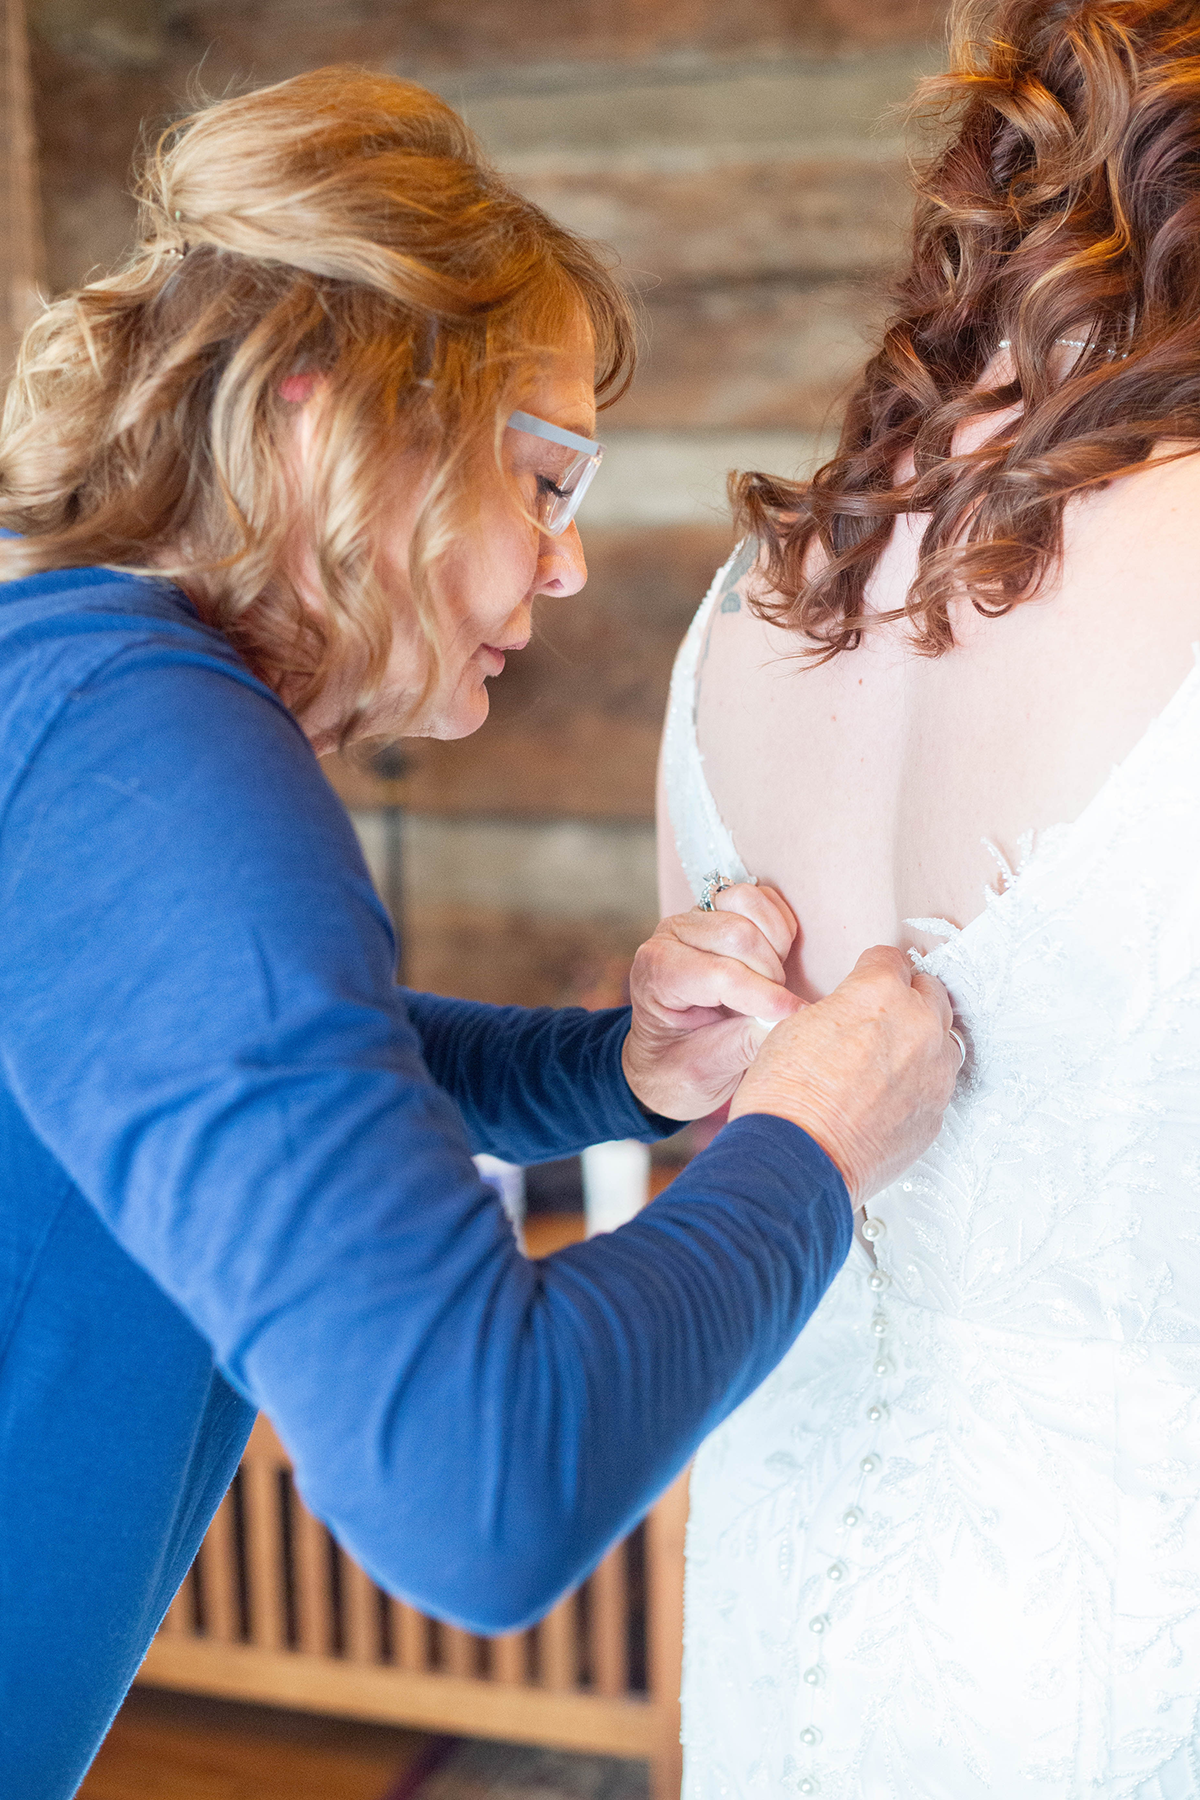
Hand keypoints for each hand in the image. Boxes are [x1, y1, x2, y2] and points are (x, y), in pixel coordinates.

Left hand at [622, 884, 803, 1121]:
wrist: (669, 1057)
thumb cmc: (680, 1068)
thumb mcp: (707, 1072)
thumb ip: (748, 1044)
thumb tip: (790, 1020)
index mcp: (656, 974)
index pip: (719, 974)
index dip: (763, 996)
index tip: (792, 1017)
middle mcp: (671, 936)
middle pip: (739, 934)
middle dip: (769, 975)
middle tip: (773, 1010)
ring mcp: (696, 918)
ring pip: (750, 904)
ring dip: (775, 946)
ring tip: (770, 984)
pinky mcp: (722, 910)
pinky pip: (763, 899)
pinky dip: (779, 928)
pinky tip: (773, 962)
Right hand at [729, 945, 958, 1208]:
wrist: (796, 1161)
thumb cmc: (785, 1097)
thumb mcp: (796, 1026)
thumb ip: (839, 1010)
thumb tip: (849, 1014)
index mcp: (880, 993)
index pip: (891, 958)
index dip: (873, 968)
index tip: (867, 977)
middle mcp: (919, 1026)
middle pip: (929, 991)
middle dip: (906, 998)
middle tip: (879, 1015)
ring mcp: (935, 1072)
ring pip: (944, 1037)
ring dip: (922, 1039)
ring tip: (889, 1056)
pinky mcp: (937, 1113)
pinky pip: (937, 1083)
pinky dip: (919, 1082)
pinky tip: (888, 1094)